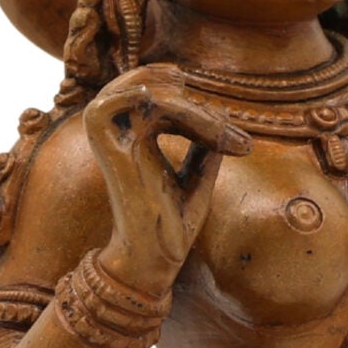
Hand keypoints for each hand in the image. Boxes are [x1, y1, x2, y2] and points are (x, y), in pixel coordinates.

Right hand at [83, 65, 251, 290]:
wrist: (160, 256)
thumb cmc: (174, 224)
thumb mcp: (198, 178)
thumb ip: (206, 146)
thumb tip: (222, 114)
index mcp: (141, 143)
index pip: (166, 106)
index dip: (201, 113)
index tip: (241, 144)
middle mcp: (124, 139)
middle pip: (150, 92)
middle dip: (189, 100)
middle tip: (225, 128)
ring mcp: (115, 143)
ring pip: (134, 93)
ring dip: (166, 92)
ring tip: (198, 105)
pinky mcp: (110, 152)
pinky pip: (107, 108)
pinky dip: (126, 94)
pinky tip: (155, 96)